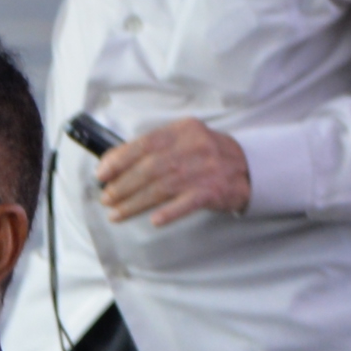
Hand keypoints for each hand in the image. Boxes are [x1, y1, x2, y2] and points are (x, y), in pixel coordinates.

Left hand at [93, 116, 250, 226]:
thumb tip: (114, 162)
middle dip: (122, 186)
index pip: (144, 143)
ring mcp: (203, 169)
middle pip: (148, 168)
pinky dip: (168, 213)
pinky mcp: (212, 191)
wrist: (248, 167)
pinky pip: (185, 203)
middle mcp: (193, 147)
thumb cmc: (207, 155)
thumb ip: (154, 148)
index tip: (102, 173)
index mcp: (182, 130)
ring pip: (160, 188)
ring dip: (134, 203)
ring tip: (116, 213)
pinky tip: (153, 220)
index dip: (119, 159)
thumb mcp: (184, 140)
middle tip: (106, 198)